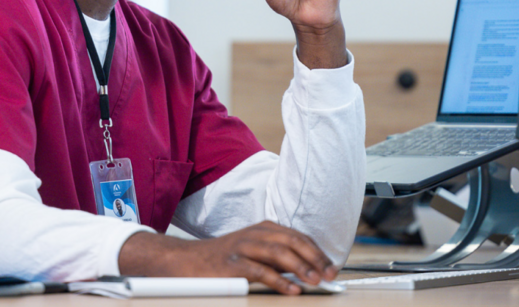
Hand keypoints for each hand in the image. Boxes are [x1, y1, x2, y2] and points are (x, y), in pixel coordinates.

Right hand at [118, 221, 338, 294]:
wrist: (187, 260)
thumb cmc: (224, 258)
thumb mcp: (254, 250)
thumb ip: (277, 257)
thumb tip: (307, 269)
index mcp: (264, 228)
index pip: (298, 236)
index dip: (317, 251)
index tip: (331, 266)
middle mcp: (256, 233)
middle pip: (292, 241)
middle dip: (315, 257)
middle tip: (330, 274)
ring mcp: (244, 247)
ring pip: (279, 252)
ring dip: (301, 267)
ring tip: (316, 281)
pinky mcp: (233, 264)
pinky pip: (260, 271)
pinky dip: (280, 280)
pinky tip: (292, 290)